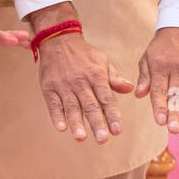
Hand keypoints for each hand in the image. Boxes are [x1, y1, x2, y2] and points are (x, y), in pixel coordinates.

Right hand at [31, 3, 132, 142]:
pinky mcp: (49, 88)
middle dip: (97, 123)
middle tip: (103, 139)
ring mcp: (64, 86)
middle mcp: (80, 82)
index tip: (118, 131)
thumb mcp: (102, 61)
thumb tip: (130, 89)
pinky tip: (61, 128)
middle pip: (90, 106)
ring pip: (71, 107)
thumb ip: (115, 77)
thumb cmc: (84, 55)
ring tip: (81, 137)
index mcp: (96, 76)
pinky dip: (57, 116)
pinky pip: (53, 104)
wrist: (58, 40)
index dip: (112, 115)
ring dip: (76, 123)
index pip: (106, 99)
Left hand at [135, 27, 178, 132]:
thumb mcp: (147, 58)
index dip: (159, 106)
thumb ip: (144, 77)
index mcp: (161, 66)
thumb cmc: (161, 47)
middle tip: (173, 129)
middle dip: (175, 113)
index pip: (159, 90)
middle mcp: (178, 68)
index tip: (160, 122)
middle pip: (176, 94)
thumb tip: (138, 95)